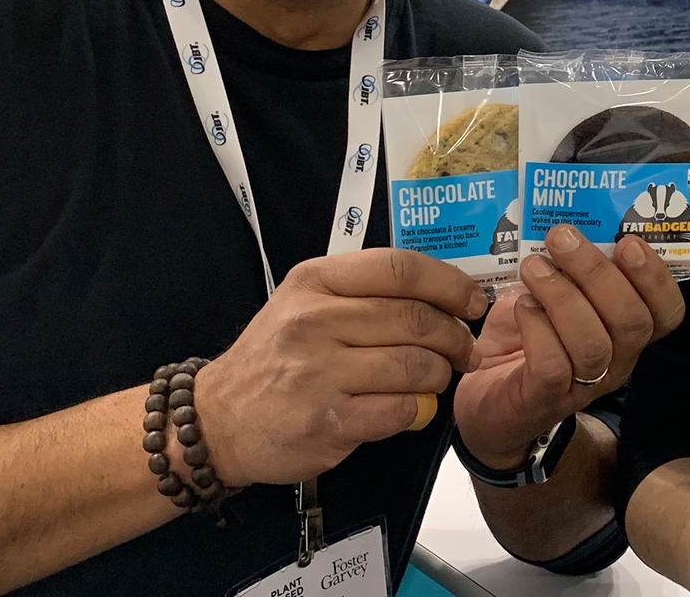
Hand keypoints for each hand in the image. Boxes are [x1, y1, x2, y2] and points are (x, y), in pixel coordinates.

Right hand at [193, 248, 487, 486]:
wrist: (217, 420)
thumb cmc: (273, 358)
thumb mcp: (303, 304)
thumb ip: (362, 293)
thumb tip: (441, 295)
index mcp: (314, 282)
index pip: (399, 269)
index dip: (449, 284)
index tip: (472, 301)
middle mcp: (314, 321)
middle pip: (415, 319)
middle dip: (455, 336)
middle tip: (466, 350)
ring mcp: (319, 372)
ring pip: (415, 365)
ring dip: (439, 375)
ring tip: (437, 379)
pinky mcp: (328, 421)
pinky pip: (400, 409)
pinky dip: (416, 410)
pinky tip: (409, 408)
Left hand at [452, 226, 684, 467]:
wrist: (487, 402)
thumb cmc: (525, 337)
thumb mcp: (551, 294)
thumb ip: (567, 265)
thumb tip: (565, 221)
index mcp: (626, 332)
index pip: (668, 312)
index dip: (656, 277)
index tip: (628, 241)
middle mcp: (616, 362)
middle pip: (632, 322)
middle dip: (598, 272)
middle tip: (561, 237)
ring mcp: (584, 385)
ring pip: (594, 344)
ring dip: (562, 296)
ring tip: (532, 267)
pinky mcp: (545, 400)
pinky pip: (554, 366)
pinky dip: (537, 328)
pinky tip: (521, 306)